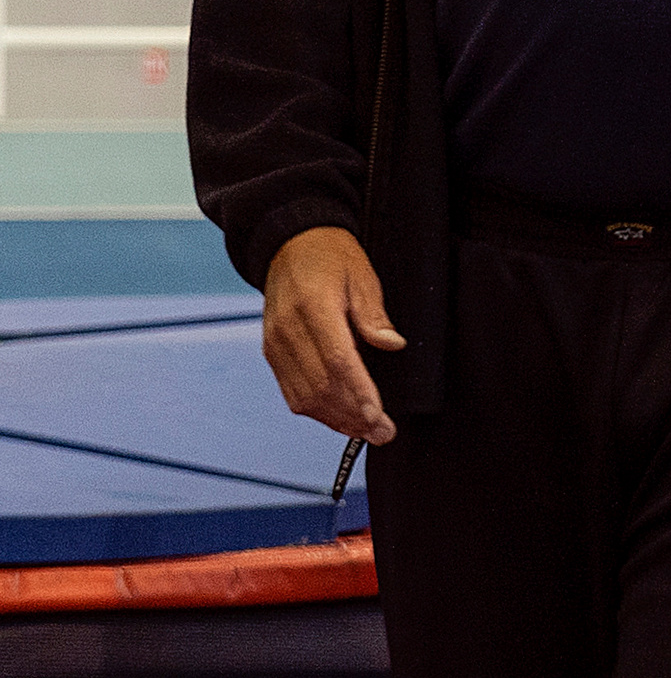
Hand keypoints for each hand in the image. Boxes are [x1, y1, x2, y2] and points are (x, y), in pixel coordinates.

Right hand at [262, 225, 404, 443]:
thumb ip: (374, 314)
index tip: (378, 416)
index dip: (359, 393)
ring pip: (304, 396)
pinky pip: (291, 391)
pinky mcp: (271, 351)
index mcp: (313, 307)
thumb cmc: (331, 257)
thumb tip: (392, 344)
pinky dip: (316, 411)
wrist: (289, 244)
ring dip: (336, 419)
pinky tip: (340, 419)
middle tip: (383, 433)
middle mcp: (288, 329)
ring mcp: (276, 343)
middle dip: (354, 416)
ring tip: (366, 432)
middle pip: (321, 385)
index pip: (338, 361)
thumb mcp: (361, 276)